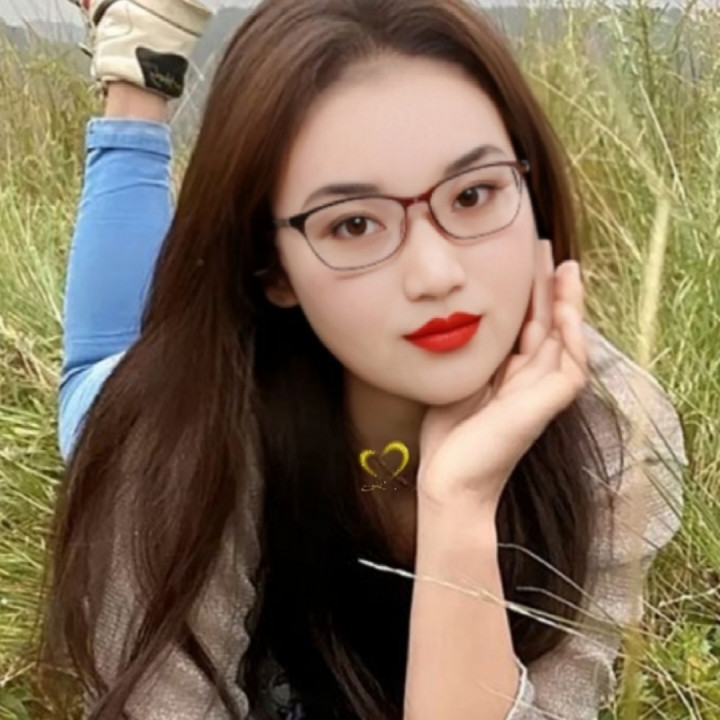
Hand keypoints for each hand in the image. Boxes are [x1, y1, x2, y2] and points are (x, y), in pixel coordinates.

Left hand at [416, 239, 588, 511]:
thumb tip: (455, 324)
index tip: (519, 261)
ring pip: (565, 337)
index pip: (525, 326)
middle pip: (547, 324)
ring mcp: (544, 392)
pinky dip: (570, 333)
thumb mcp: (456, 381)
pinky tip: (563, 306)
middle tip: (544, 249)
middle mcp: (532, 380)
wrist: (450, 478)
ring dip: (566, 301)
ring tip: (563, 266)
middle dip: (547, 287)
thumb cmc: (449, 438)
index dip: (526, 295)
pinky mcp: (550, 403)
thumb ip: (469, 357)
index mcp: (511, 376)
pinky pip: (571, 362)